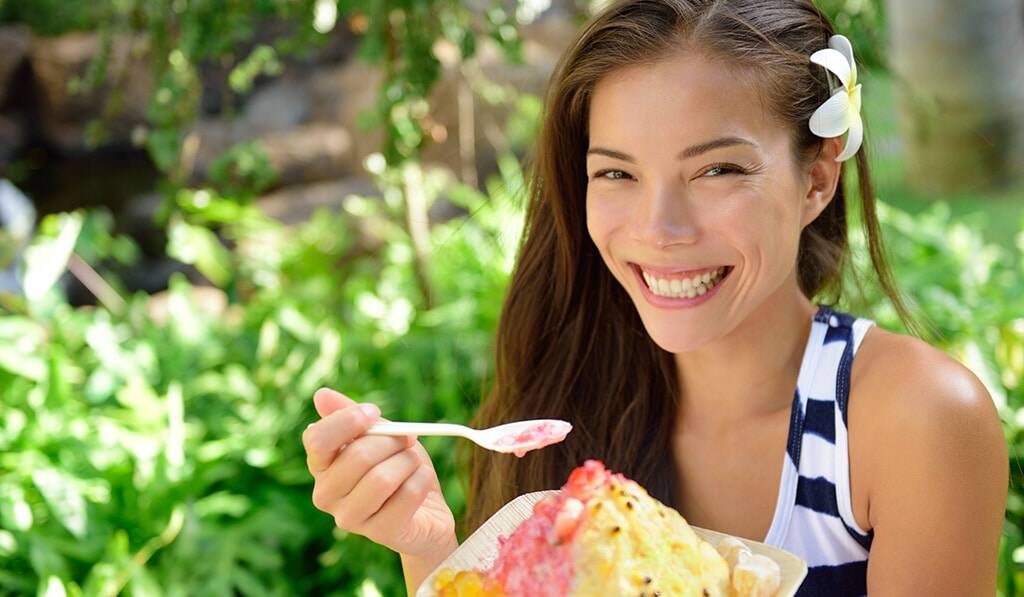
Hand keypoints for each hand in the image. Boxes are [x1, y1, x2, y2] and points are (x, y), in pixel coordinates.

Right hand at [302, 388, 456, 557]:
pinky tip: (422, 482)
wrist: (426, 510)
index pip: (317, 440)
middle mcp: (326, 495)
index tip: (374, 412)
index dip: (348, 421)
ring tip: (414, 463)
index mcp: (321, 466)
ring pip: (383, 477)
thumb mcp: (378, 435)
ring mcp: (350, 519)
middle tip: (408, 439)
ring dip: (409, 461)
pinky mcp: (380, 533)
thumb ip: (351, 416)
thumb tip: (321, 395)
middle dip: (393, 441)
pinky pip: (408, 494)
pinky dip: (423, 479)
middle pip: (358, 456)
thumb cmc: (396, 467)